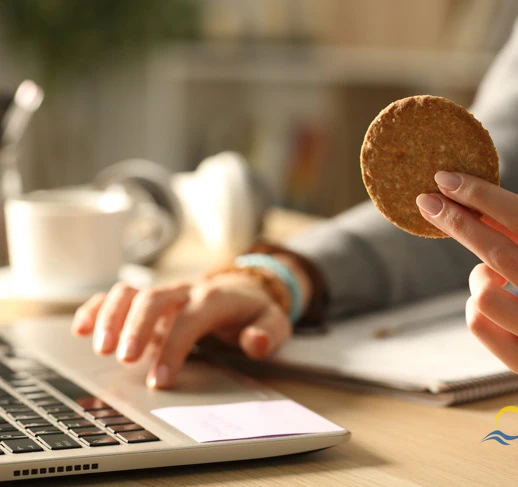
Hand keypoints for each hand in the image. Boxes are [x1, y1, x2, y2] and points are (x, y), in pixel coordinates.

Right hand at [71, 273, 291, 388]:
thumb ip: (268, 333)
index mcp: (216, 298)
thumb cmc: (255, 311)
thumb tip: (253, 343)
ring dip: (111, 316)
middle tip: (125, 359)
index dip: (174, 348)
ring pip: (131, 292)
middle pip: (154, 299)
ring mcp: (165, 292)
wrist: (246, 287)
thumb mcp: (274, 322)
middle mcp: (186, 290)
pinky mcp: (149, 297)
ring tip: (100, 348)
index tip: (161, 380)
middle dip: (136, 327)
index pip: (191, 319)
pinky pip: (119, 295)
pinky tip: (80, 327)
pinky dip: (97, 307)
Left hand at [416, 171, 517, 380]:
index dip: (482, 195)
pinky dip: (476, 306)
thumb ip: (517, 229)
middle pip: (499, 254)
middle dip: (456, 221)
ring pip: (482, 295)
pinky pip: (476, 323)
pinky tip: (498, 306)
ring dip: (478, 277)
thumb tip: (458, 199)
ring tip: (496, 280)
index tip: (446, 179)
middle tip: (428, 201)